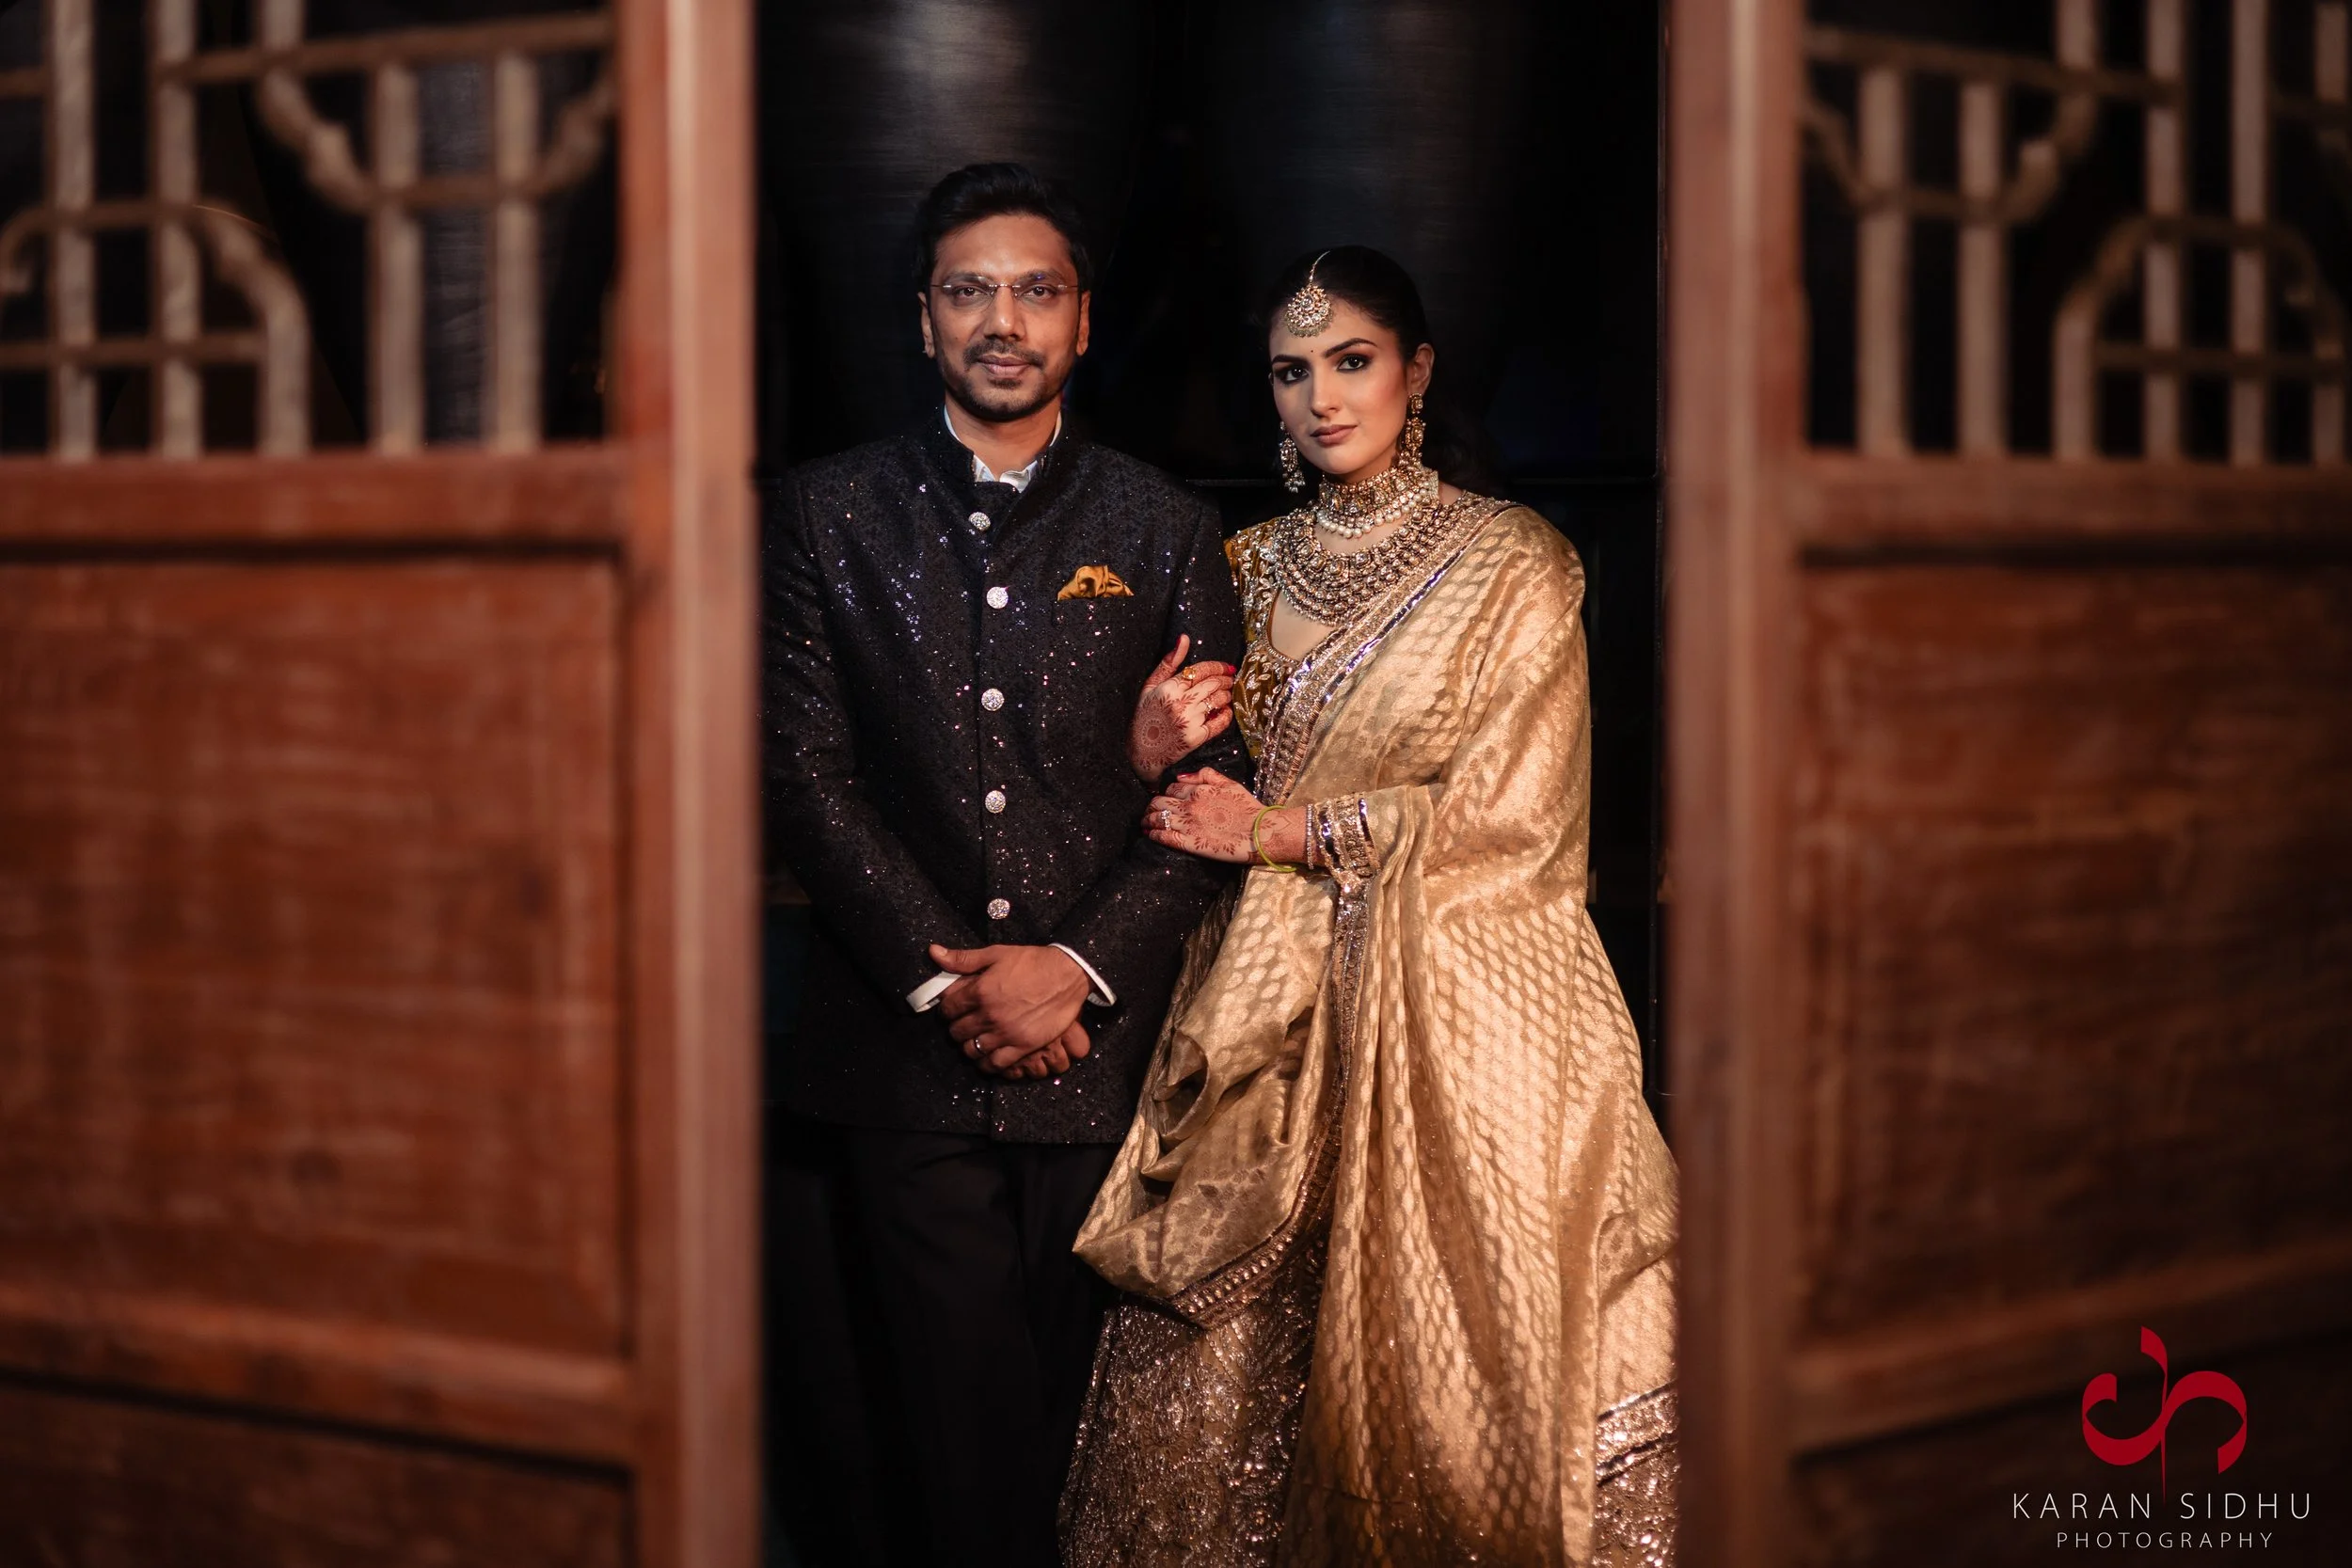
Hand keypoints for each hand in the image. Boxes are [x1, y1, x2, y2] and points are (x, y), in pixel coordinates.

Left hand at [931, 943, 1092, 1073]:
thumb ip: (963, 959)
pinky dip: (986, 1063)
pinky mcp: (1023, 1046)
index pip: (948, 1009)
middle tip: (963, 1024)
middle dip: (956, 1028)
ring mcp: (1006, 1033)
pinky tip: (987, 1056)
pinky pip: (995, 1064)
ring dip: (969, 1046)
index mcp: (980, 991)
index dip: (946, 1010)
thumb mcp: (996, 954)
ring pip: (972, 1050)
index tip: (952, 1010)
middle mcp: (990, 1015)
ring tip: (974, 1040)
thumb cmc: (1032, 962)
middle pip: (957, 1032)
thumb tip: (933, 952)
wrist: (1067, 974)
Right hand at [1128, 634, 1235, 781]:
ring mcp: (1189, 720)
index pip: (1201, 670)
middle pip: (1213, 683)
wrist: (1141, 750)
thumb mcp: (1151, 685)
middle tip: (1230, 678)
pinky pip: (1219, 723)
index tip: (1226, 667)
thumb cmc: (1144, 715)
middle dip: (1226, 679)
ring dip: (1227, 694)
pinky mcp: (1196, 737)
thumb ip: (1169, 662)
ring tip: (1227, 693)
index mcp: (1169, 687)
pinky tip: (1226, 711)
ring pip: (1218, 700)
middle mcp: (1180, 702)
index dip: (1217, 666)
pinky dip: (1227, 715)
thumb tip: (1184, 638)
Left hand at [1144, 767, 1300, 863]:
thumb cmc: (1248, 808)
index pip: (1171, 788)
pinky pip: (1163, 836)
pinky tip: (1149, 834)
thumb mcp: (1229, 783)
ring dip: (1148, 820)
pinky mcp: (1188, 842)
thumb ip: (1205, 775)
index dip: (1165, 793)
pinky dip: (1153, 834)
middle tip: (1148, 811)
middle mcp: (1189, 805)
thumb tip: (1181, 776)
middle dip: (1151, 806)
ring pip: (1157, 818)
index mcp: (1199, 790)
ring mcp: (1187, 824)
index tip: (1163, 799)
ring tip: (1145, 823)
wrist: (1260, 832)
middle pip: (1159, 802)